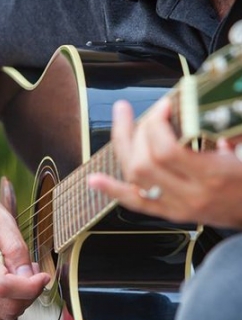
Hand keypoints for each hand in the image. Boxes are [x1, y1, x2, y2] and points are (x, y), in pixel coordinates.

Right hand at [0, 179, 49, 319]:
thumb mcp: (2, 218)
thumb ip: (16, 248)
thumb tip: (29, 276)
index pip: (3, 287)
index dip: (30, 288)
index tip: (44, 276)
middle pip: (5, 306)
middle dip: (30, 294)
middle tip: (35, 271)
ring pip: (2, 314)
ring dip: (21, 300)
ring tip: (24, 274)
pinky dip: (9, 304)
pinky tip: (13, 284)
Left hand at [88, 98, 241, 227]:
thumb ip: (223, 131)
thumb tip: (197, 108)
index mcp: (211, 176)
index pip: (167, 150)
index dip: (158, 124)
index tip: (164, 106)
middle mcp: (189, 194)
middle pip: (145, 162)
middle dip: (139, 130)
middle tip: (148, 113)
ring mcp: (176, 206)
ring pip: (134, 178)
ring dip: (124, 146)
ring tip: (123, 121)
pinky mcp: (169, 213)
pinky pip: (135, 203)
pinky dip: (112, 189)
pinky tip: (95, 180)